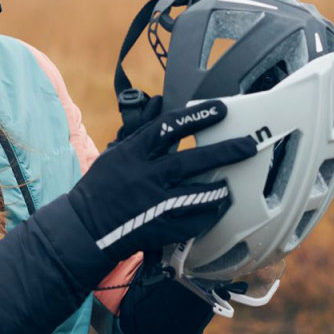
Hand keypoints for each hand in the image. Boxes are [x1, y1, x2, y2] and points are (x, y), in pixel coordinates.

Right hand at [68, 99, 256, 263]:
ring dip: (218, 190)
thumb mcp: (115, 153)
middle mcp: (144, 176)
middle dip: (224, 151)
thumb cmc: (99, 187)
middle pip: (191, 161)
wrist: (84, 228)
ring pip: (196, 195)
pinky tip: (216, 211)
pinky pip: (192, 223)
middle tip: (249, 145)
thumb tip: (158, 103)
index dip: (197, 116)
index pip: (169, 127)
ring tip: (230, 186)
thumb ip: (139, 129)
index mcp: (132, 153)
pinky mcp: (158, 229)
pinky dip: (207, 216)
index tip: (220, 109)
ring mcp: (152, 205)